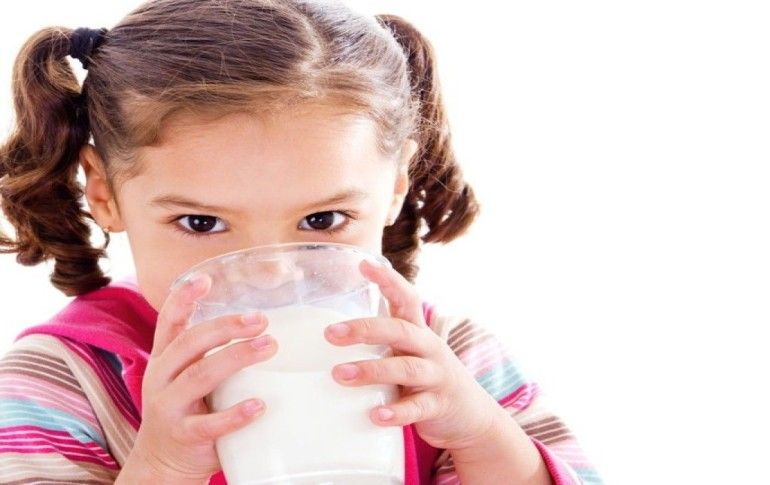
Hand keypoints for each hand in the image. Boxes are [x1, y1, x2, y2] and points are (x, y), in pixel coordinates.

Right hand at [130, 275, 277, 480]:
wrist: (161, 464)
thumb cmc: (185, 410)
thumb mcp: (185, 376)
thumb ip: (207, 353)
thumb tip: (258, 322)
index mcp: (164, 359)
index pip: (169, 322)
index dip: (183, 298)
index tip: (205, 278)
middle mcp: (161, 378)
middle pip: (191, 343)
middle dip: (226, 327)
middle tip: (261, 319)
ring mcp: (169, 407)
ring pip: (200, 376)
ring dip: (237, 358)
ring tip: (268, 346)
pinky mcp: (184, 436)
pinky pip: (209, 424)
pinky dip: (235, 414)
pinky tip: (259, 405)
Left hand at [323, 259, 502, 451]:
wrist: (473, 417)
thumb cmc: (428, 381)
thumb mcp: (410, 355)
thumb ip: (383, 344)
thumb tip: (332, 336)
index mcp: (419, 333)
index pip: (407, 298)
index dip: (388, 280)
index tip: (364, 264)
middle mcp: (430, 349)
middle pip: (400, 331)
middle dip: (365, 329)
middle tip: (330, 334)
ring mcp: (437, 377)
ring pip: (406, 368)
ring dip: (371, 370)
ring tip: (340, 374)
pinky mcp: (438, 406)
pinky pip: (417, 408)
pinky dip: (396, 412)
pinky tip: (375, 416)